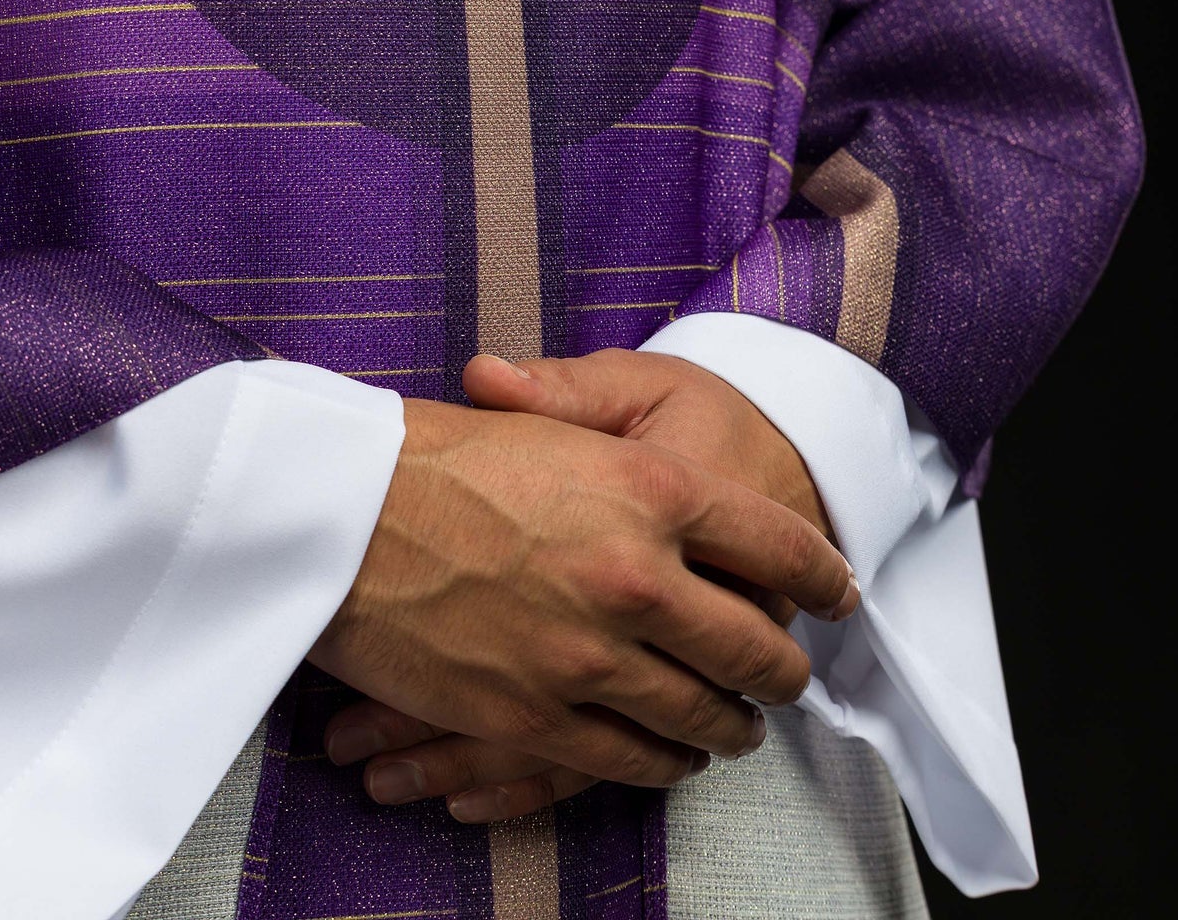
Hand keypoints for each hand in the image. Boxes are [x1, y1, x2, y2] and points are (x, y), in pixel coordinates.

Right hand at [312, 391, 856, 806]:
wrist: (339, 510)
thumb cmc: (440, 449)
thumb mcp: (551, 413)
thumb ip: (630, 443)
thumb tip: (677, 468)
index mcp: (653, 489)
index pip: (776, 541)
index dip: (821, 572)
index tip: (838, 590)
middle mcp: (637, 576)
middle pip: (753, 645)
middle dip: (784, 667)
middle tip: (793, 674)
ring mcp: (589, 656)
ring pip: (699, 715)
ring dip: (733, 727)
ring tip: (743, 727)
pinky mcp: (535, 715)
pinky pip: (630, 758)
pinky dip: (666, 763)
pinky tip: (674, 757)